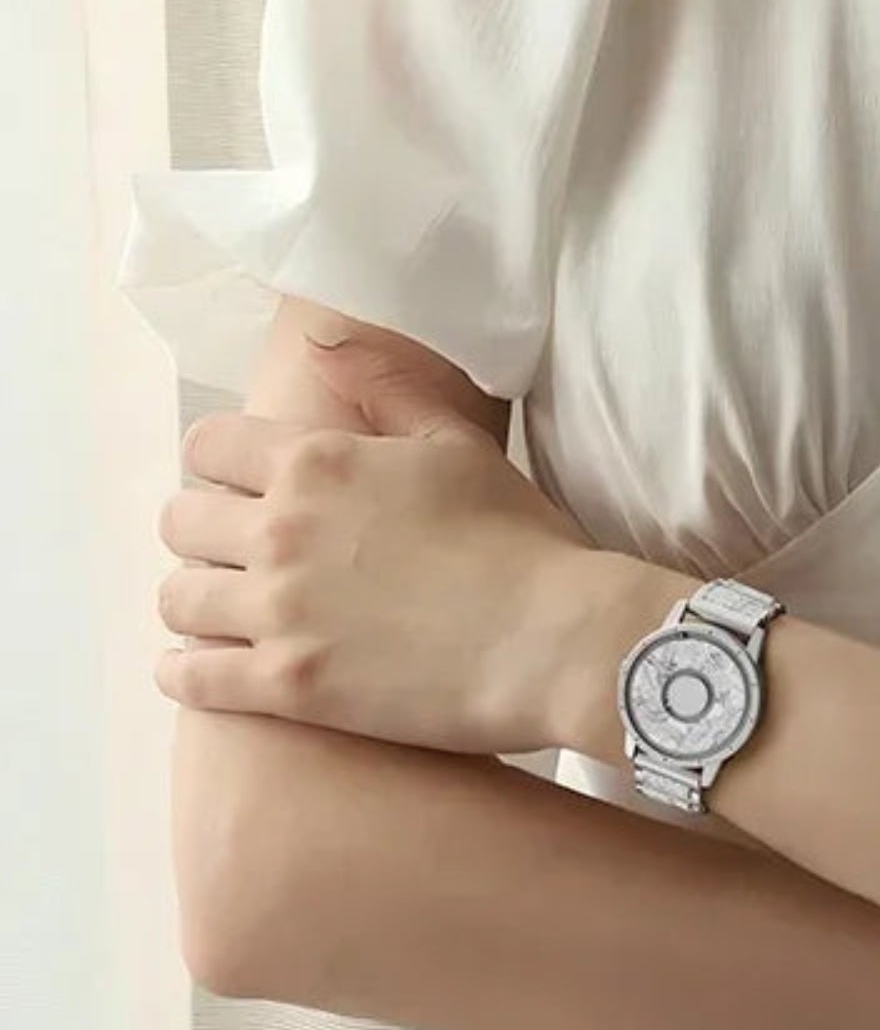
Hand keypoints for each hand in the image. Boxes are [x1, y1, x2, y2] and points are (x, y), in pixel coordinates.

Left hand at [152, 337, 599, 755]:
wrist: (553, 637)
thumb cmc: (520, 538)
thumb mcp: (459, 444)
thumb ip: (387, 390)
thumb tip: (325, 345)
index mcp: (318, 462)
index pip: (209, 446)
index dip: (220, 464)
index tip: (243, 485)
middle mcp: (281, 529)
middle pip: (180, 521)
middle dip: (204, 532)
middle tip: (241, 553)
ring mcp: (277, 610)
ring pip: (176, 599)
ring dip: (197, 602)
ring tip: (229, 614)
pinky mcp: (284, 684)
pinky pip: (189, 677)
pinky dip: (187, 672)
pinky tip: (210, 670)